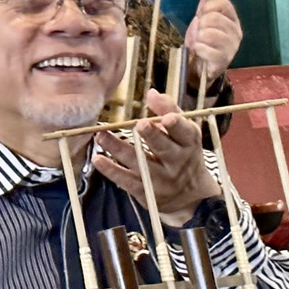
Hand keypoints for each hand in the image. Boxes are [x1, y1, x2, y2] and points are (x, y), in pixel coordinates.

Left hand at [92, 90, 219, 223]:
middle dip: (152, 136)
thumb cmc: (184, 153)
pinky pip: (126, 180)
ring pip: (139, 162)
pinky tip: (97, 158)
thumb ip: (169, 110)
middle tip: (140, 124)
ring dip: (118, 148)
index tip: (166, 118)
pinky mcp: (146, 192)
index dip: (176, 126)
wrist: (190, 196)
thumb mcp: (185, 132)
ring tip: (101, 135)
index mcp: (189, 142)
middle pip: (163, 148)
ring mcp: (161, 179)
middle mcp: (177, 162)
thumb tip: (151, 92)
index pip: (184, 132)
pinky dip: (111, 170)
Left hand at [181, 0, 240, 86]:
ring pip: (210, 33)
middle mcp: (236, 32)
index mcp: (232, 19)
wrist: (199, 65)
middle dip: (202, 23)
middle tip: (200, 31)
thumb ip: (207, 2)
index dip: (208, 6)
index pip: (223, 3)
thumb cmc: (203, 40)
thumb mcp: (203, 18)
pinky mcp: (223, 60)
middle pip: (215, 17)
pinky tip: (199, 51)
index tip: (202, 13)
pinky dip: (198, 48)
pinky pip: (206, 48)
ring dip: (199, 37)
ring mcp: (231, 46)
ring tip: (199, 41)